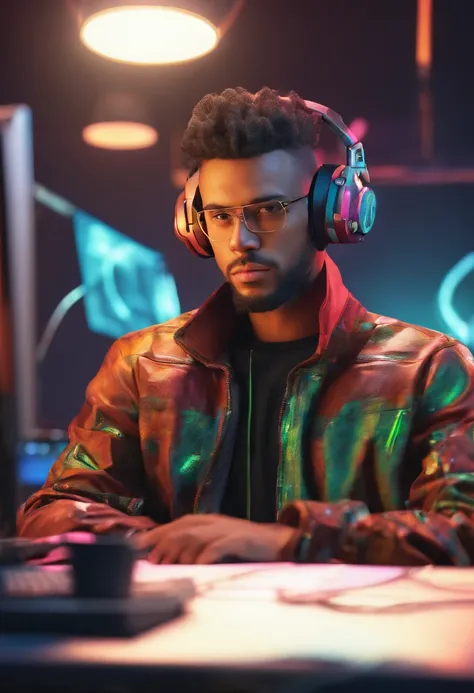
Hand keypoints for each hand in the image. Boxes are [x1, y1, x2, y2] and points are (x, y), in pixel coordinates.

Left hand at [132, 514, 297, 563]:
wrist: (277, 543)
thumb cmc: (242, 546)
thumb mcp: (215, 542)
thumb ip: (193, 546)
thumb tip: (165, 558)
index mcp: (205, 522)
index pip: (174, 526)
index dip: (155, 535)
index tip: (136, 547)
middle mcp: (213, 522)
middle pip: (181, 530)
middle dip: (164, 545)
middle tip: (153, 563)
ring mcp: (226, 529)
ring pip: (196, 537)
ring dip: (180, 553)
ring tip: (169, 566)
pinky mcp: (239, 539)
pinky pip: (218, 546)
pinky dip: (205, 556)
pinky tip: (196, 566)